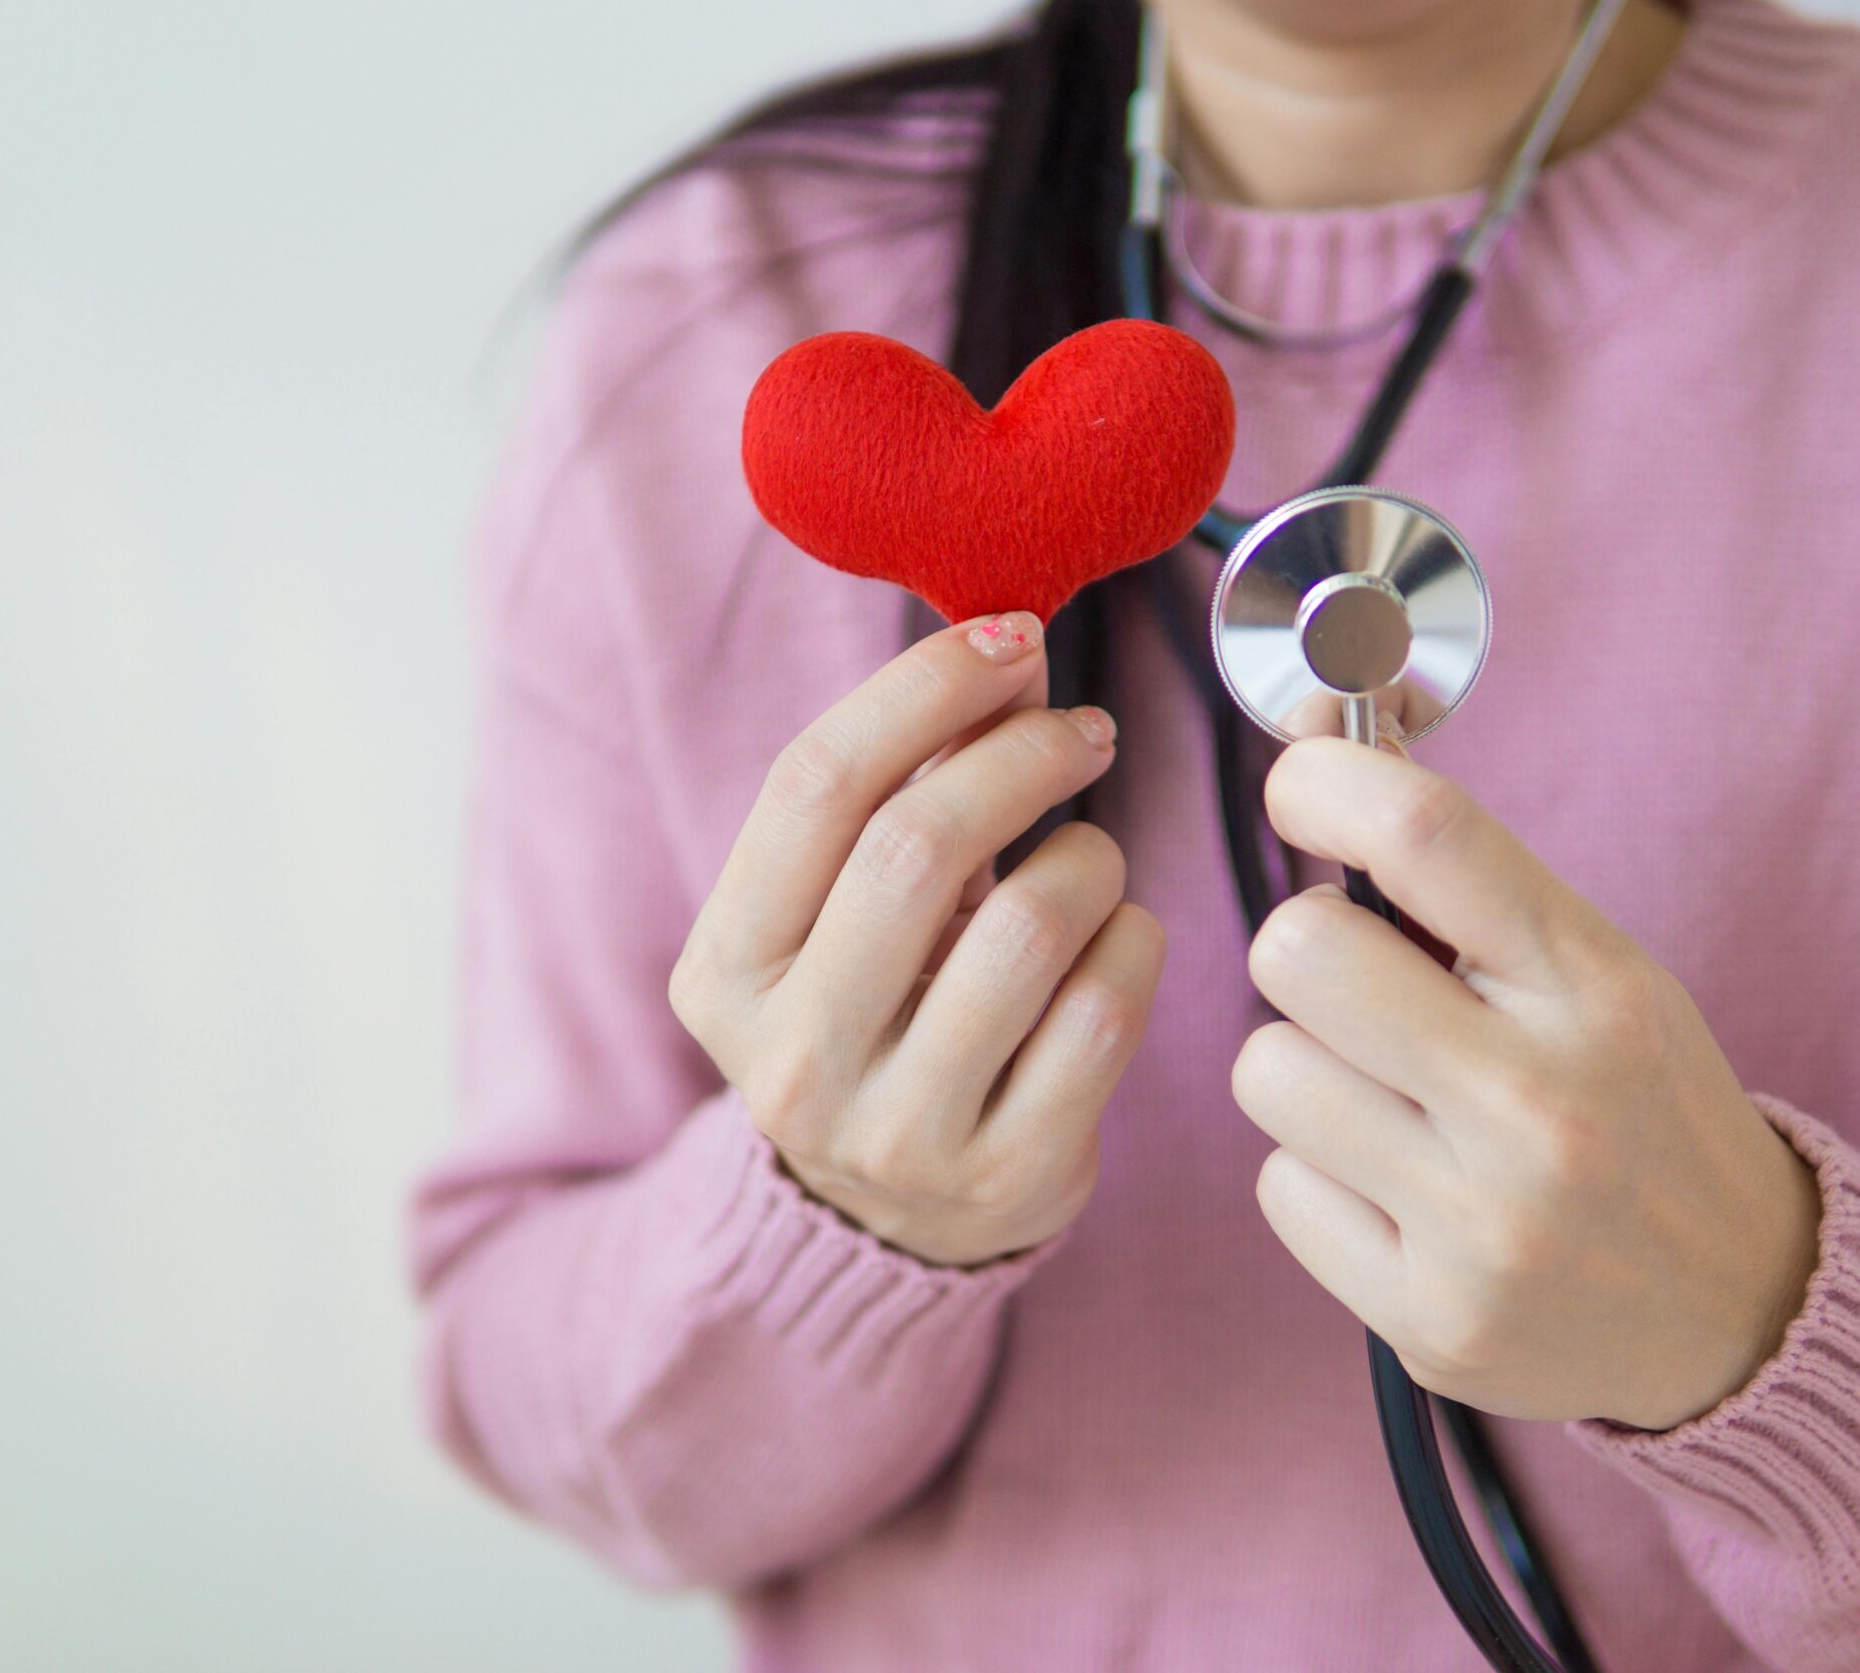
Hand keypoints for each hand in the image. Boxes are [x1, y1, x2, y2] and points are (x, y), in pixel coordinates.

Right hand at [670, 612, 1165, 1267]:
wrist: (896, 1220)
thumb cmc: (880, 1014)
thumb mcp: (844, 914)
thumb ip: (902, 791)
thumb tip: (1009, 653)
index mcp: (724, 972)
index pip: (813, 786)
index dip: (924, 689)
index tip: (1010, 638)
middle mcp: (790, 1060)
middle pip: (915, 844)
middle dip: (1023, 755)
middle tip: (1084, 730)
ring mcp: (897, 1133)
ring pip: (1028, 925)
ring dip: (1088, 855)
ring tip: (1091, 855)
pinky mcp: (1007, 1176)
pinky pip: (1107, 1012)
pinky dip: (1135, 942)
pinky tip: (1120, 937)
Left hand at [1233, 737, 1820, 1429]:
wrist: (1747, 1310)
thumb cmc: (1639, 1104)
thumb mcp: (1592, 968)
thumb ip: (1456, 866)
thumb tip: (1317, 731)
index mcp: (1597, 990)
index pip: (1424, 833)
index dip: (1324, 781)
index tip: (1302, 786)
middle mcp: (1543, 1106)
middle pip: (1298, 952)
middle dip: (1305, 951)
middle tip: (1359, 986)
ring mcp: (1484, 1225)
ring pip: (1268, 1072)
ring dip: (1307, 1074)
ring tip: (1394, 1103)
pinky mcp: (1432, 1321)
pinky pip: (1280, 1190)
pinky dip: (1322, 1181)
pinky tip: (1405, 1193)